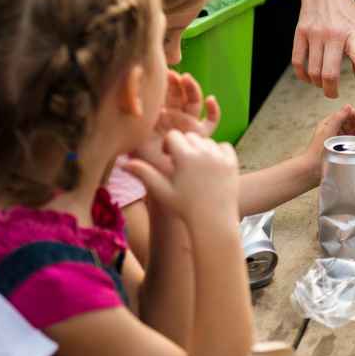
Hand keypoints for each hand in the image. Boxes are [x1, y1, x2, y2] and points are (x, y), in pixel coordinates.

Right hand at [124, 130, 239, 221]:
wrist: (212, 220)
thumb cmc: (183, 207)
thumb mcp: (161, 190)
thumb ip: (143, 173)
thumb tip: (122, 163)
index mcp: (185, 156)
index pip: (173, 136)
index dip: (168, 146)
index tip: (168, 159)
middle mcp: (204, 152)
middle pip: (189, 136)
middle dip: (183, 146)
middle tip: (181, 165)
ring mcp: (220, 157)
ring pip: (206, 141)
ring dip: (199, 149)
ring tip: (195, 168)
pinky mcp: (232, 162)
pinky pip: (223, 146)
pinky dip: (216, 152)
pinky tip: (210, 166)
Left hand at [130, 71, 220, 175]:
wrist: (160, 180)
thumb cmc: (145, 163)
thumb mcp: (133, 140)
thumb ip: (129, 127)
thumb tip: (119, 108)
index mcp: (159, 117)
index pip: (163, 96)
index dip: (162, 85)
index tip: (159, 74)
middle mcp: (175, 117)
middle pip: (179, 95)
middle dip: (177, 83)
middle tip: (172, 75)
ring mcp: (188, 124)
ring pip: (194, 102)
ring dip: (192, 89)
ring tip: (187, 80)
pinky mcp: (200, 134)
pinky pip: (211, 121)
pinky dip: (213, 110)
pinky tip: (211, 100)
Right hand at [293, 0, 354, 98]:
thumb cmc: (344, 12)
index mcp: (353, 34)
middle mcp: (334, 34)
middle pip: (328, 73)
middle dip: (330, 90)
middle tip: (333, 93)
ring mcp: (315, 33)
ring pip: (313, 71)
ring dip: (317, 84)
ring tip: (322, 84)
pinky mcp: (300, 32)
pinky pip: (298, 61)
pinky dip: (302, 75)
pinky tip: (308, 78)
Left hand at [301, 105, 354, 176]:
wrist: (312, 169)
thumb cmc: (316, 151)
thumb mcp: (327, 132)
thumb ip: (338, 119)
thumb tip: (347, 106)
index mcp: (329, 123)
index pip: (346, 115)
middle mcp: (334, 129)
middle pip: (352, 123)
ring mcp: (339, 138)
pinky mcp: (342, 147)